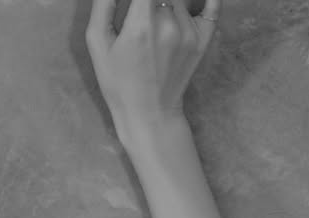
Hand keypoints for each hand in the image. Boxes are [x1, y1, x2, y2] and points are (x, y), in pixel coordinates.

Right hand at [86, 0, 220, 142]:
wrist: (150, 115)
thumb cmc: (119, 82)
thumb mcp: (97, 43)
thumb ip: (103, 3)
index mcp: (141, 25)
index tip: (137, 2)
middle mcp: (169, 25)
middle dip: (150, 1)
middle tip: (143, 14)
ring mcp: (189, 33)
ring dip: (166, 2)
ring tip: (154, 19)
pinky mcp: (202, 41)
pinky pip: (211, 7)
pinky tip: (195, 2)